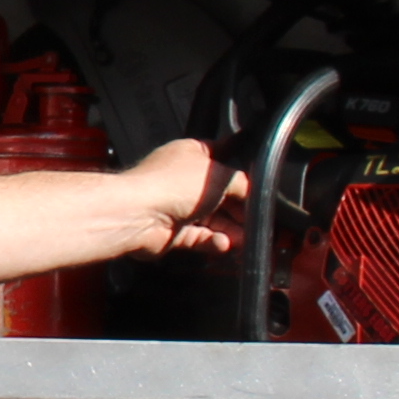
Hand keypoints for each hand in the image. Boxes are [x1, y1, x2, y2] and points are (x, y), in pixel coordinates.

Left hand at [120, 136, 248, 260]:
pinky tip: (225, 244)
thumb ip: (241, 183)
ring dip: (230, 229)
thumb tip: (252, 191)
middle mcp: (181, 179)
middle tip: (255, 217)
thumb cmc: (170, 185)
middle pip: (218, 194)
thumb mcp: (219, 176)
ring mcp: (175, 206)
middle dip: (239, 207)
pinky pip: (198, 238)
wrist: (139, 214)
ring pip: (210, 219)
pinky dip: (213, 242)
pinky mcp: (172, 232)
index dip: (240, 167)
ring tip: (246, 237)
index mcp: (190, 154)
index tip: (259, 181)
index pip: (221, 156)